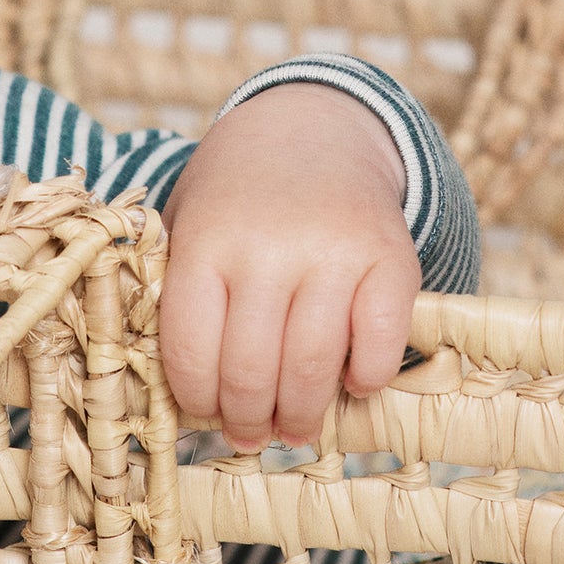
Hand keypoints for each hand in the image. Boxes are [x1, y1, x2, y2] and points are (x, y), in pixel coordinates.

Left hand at [157, 82, 419, 448]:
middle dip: (249, 421)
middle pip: (252, 372)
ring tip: (295, 428)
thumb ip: (173, 294)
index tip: (204, 413)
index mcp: (204, 243)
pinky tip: (350, 383)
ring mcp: (333, 254)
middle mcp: (267, 249)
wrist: (312, 128)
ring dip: (303, 416)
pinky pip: (379, 346)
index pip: (190, 351)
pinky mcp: (392, 260)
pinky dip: (365, 380)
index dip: (196, 399)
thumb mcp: (184, 224)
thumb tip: (172, 392)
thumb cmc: (236, 196)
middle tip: (251, 435)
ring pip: (313, 369)